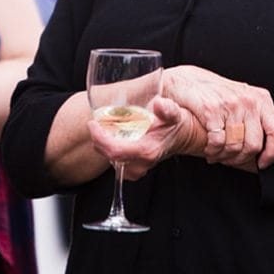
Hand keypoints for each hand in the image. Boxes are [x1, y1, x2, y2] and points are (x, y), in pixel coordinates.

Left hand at [86, 96, 200, 180]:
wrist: (180, 137)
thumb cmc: (173, 125)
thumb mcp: (174, 113)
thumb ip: (167, 109)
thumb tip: (160, 104)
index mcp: (147, 151)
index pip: (114, 150)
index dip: (100, 137)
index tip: (93, 124)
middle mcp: (140, 164)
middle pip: (107, 154)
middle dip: (99, 137)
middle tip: (97, 121)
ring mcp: (135, 169)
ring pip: (108, 157)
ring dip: (104, 141)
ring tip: (108, 126)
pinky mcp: (130, 169)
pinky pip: (112, 159)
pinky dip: (109, 146)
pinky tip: (115, 136)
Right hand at [161, 65, 273, 169]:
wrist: (185, 80)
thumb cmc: (216, 94)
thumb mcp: (243, 99)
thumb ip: (256, 118)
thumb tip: (264, 150)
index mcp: (261, 99)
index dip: (272, 153)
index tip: (262, 163)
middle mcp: (249, 101)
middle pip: (254, 144)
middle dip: (241, 158)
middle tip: (230, 160)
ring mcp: (231, 104)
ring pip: (235, 146)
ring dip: (225, 156)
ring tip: (218, 155)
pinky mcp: (212, 110)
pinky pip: (218, 142)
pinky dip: (213, 151)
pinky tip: (210, 150)